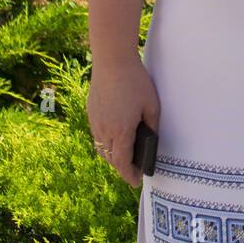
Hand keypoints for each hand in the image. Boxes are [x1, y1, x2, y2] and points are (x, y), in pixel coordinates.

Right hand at [87, 54, 159, 187]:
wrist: (112, 60)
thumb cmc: (135, 81)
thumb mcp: (151, 105)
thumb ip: (152, 126)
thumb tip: (151, 139)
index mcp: (121, 131)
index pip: (122, 163)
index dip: (129, 175)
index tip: (136, 182)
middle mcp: (104, 130)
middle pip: (110, 158)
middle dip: (121, 167)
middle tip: (133, 171)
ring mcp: (95, 121)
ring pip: (101, 147)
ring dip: (112, 155)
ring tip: (125, 156)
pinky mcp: (91, 112)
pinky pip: (97, 134)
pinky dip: (105, 142)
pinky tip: (115, 138)